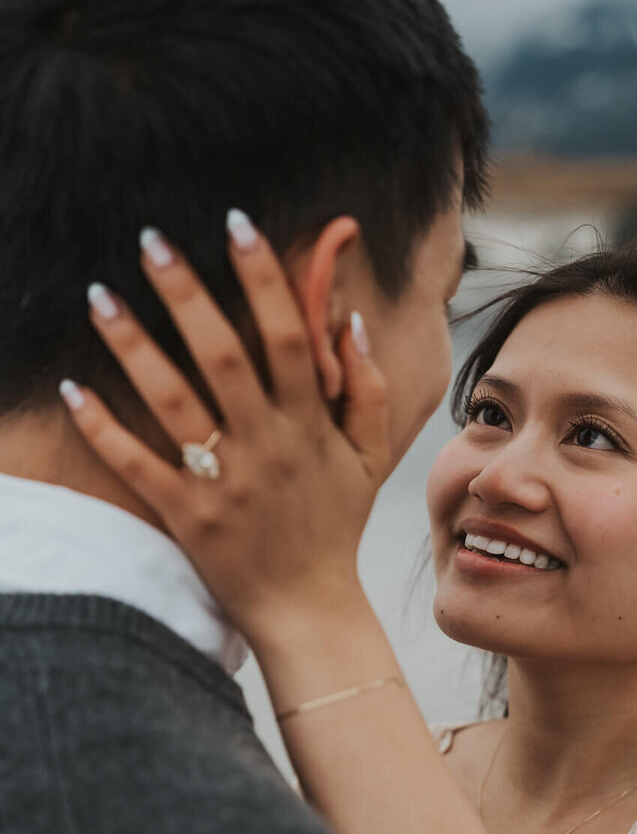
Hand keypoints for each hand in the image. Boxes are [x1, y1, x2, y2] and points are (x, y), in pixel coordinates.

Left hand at [60, 216, 389, 643]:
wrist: (308, 608)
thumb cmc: (335, 526)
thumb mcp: (370, 459)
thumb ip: (369, 389)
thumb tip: (351, 321)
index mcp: (310, 424)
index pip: (288, 336)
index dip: (264, 277)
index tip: (235, 225)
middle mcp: (267, 445)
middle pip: (223, 354)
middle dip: (187, 293)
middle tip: (150, 239)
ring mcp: (224, 481)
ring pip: (174, 401)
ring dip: (135, 346)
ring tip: (98, 296)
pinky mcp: (187, 516)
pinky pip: (139, 465)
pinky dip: (104, 428)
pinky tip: (71, 387)